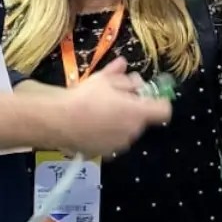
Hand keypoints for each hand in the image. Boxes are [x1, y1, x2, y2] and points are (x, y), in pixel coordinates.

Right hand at [54, 58, 171, 154]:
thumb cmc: (84, 97)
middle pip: (142, 119)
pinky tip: (91, 124)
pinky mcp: (104, 153)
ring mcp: (119, 145)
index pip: (164, 110)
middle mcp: (133, 132)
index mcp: (138, 113)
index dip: (158, 101)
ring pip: (126, 130)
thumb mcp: (105, 79)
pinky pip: (112, 140)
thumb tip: (128, 68)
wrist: (58, 120)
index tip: (147, 95)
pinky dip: (106, 133)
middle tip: (116, 98)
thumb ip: (122, 76)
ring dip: (119, 121)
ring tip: (99, 110)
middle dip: (133, 109)